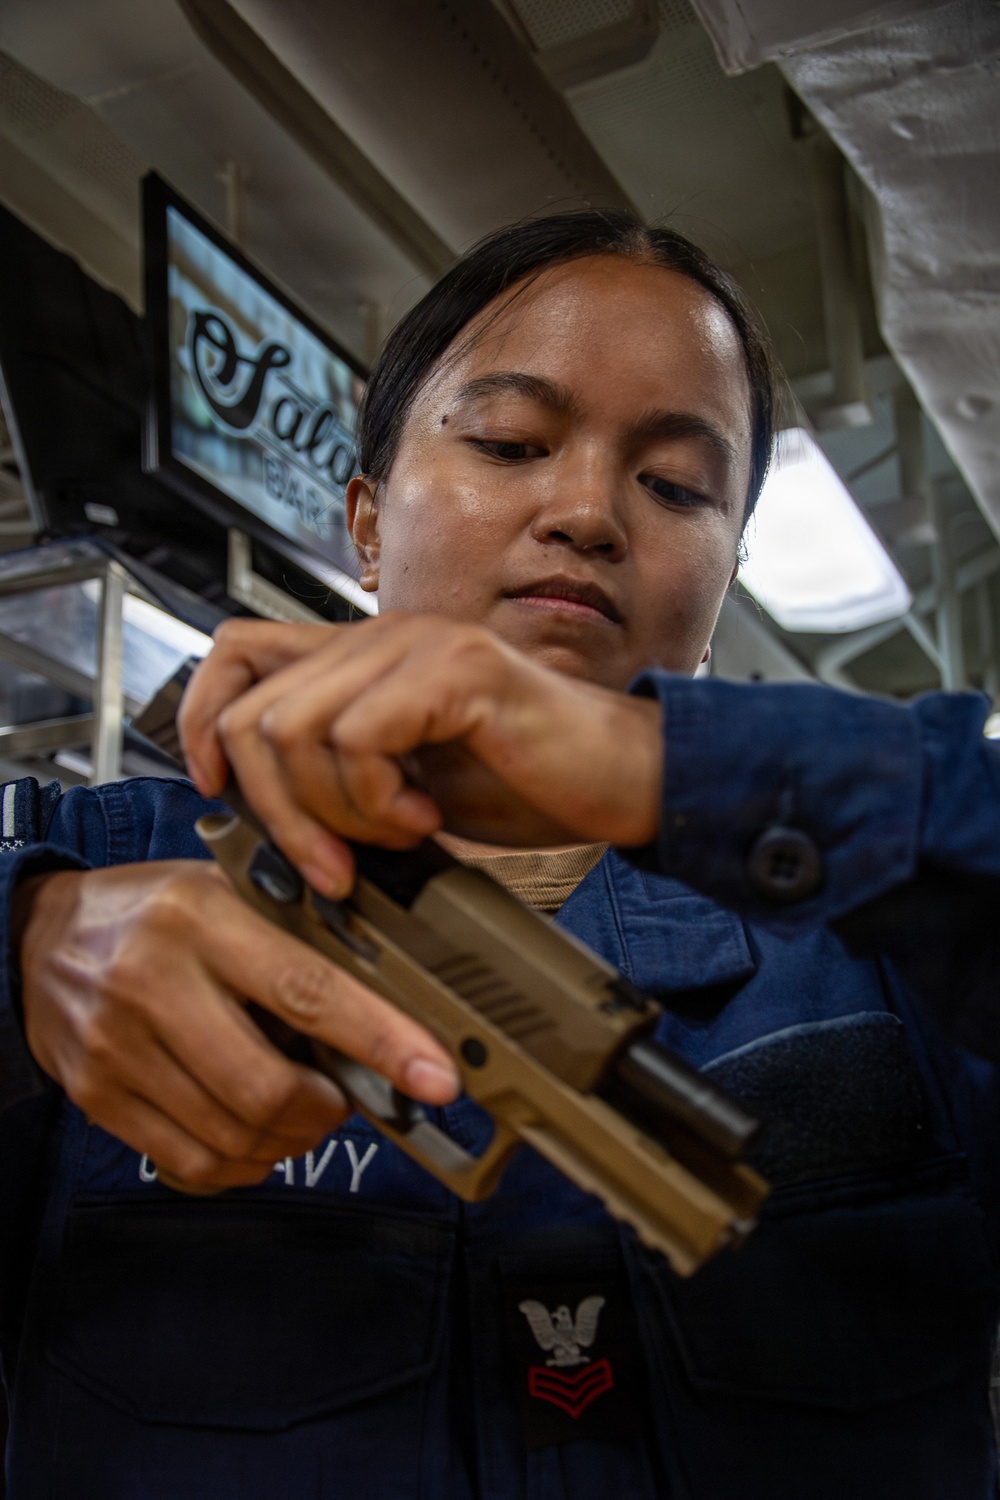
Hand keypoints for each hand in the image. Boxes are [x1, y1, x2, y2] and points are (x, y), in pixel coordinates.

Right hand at [15, 860, 457, 1189]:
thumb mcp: (226, 890)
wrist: (37, 935)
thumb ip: (298, 930)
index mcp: (202, 917)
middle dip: (328, 1109)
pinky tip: (256, 1132)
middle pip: (268, 1087)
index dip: (382, 1040)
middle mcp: (155, 982)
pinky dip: (245, 1162)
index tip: (437, 1075)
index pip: (309, 990)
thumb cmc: (154, 910)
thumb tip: (397, 987)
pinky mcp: (97, 1096)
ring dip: (291, 1138)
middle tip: (344, 1095)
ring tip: (301, 1108)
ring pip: (234, 1134)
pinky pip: (193, 1161)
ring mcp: (119, 1047)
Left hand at [179, 614, 662, 896]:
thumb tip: (256, 810)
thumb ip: (337, 776)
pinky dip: (377, 802)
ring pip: (293, 729)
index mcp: (365, 656)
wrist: (627, 780)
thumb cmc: (528, 783)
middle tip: (331, 863)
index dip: (202, 719)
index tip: (218, 787)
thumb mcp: (405, 785)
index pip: (236, 651)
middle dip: (276, 810)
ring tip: (394, 833)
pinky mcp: (457, 671)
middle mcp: (383, 635)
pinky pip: (358, 738)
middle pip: (251, 710)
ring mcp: (420, 645)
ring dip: (332, 812)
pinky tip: (425, 818)